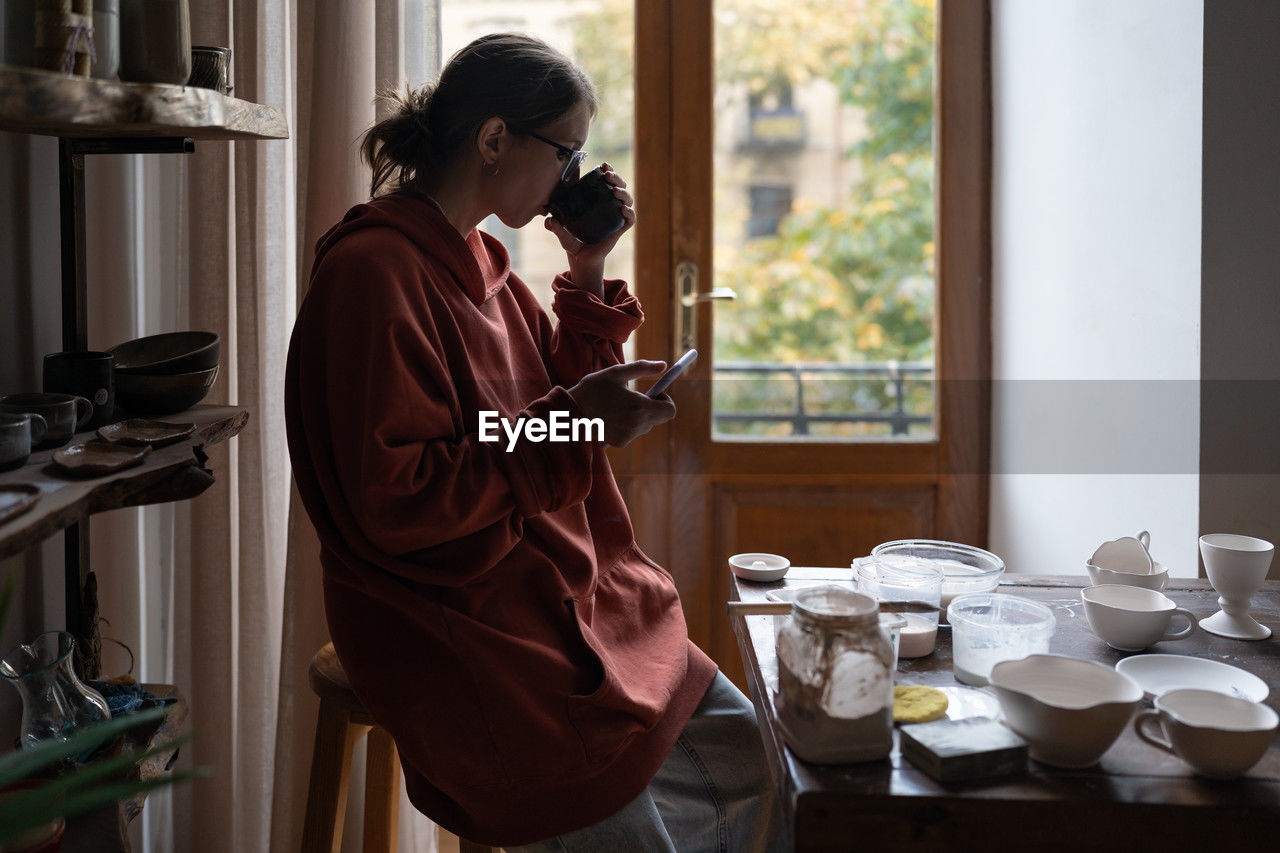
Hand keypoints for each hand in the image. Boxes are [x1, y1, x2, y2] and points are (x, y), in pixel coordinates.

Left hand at [545, 163, 634, 296]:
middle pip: (620, 187)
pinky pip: (630, 219)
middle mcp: (609, 207)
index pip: (606, 182)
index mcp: (597, 202)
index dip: (608, 171)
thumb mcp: (561, 232)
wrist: (582, 260)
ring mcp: (615, 217)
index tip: (603, 165)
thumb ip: (555, 226)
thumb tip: (549, 220)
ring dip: (624, 192)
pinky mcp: (620, 229)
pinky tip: (622, 209)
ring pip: (627, 200)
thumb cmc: (572, 242)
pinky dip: (629, 213)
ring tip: (615, 191)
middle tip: (608, 175)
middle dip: (617, 178)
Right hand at [567, 360, 675, 446]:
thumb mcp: (616, 373)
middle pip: (658, 418)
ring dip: (638, 415)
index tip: (654, 393)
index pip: (670, 411)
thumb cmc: (592, 390)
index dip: (665, 400)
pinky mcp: (620, 442)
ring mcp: (628, 436)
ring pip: (645, 425)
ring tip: (617, 405)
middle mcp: (637, 425)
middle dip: (650, 406)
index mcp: (640, 407)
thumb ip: (642, 368)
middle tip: (633, 396)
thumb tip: (663, 365)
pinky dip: (627, 424)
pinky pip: (632, 432)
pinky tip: (610, 416)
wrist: (570, 414)